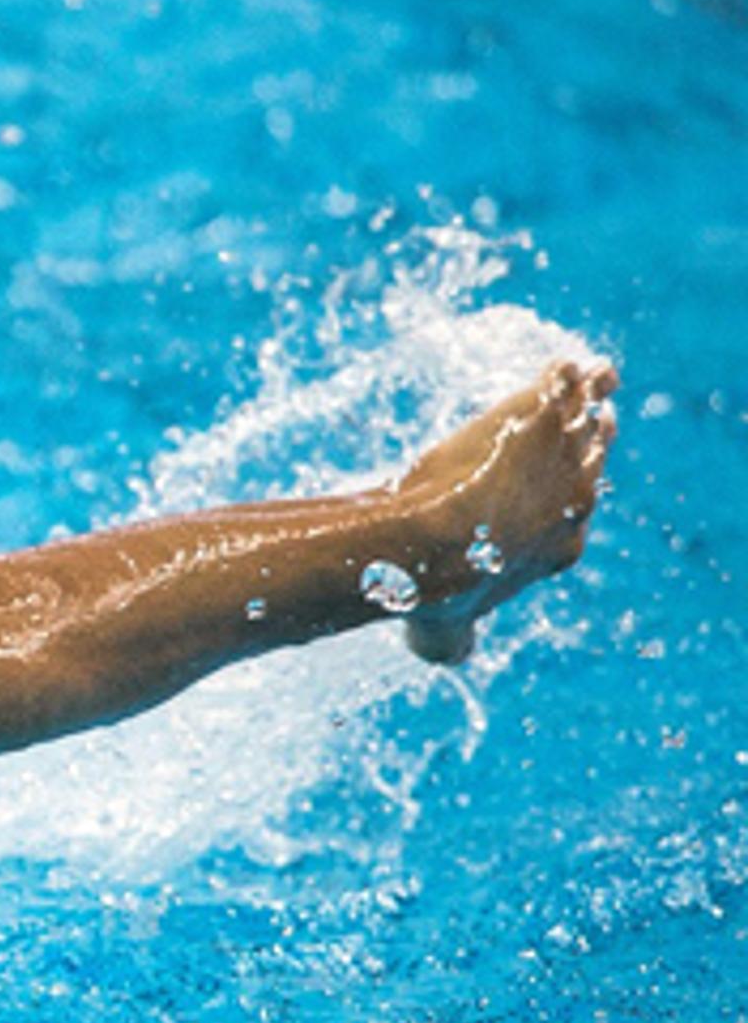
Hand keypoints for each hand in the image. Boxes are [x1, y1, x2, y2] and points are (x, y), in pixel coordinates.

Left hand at [389, 358, 615, 663]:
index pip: (575, 515)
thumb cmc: (432, 590)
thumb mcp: (443, 632)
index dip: (567, 498)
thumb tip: (447, 656)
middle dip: (592, 441)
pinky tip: (563, 366)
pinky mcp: (540, 417)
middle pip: (593, 461)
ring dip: (589, 401)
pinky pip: (566, 388)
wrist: (430, 543)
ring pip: (587, 420)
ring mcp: (562, 457)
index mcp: (561, 547)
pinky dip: (567, 376)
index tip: (558, 490)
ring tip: (589, 382)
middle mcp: (576, 501)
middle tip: (592, 422)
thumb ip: (450, 642)